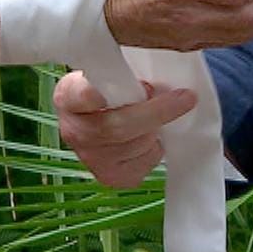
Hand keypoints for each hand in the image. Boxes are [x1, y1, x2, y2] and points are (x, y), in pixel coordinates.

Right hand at [54, 72, 195, 186]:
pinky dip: (155, 149)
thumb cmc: (107, 90)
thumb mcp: (108, 74)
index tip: (136, 85)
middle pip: (117, 127)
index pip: (83, 94)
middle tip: (184, 98)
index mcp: (68, 96)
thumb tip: (161, 84)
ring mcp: (89, 159)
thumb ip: (124, 75)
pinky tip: (147, 138)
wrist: (95, 119)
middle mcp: (73, 131)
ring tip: (152, 119)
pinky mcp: (110, 178)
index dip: (103, 92)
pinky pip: (145, 163)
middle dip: (156, 112)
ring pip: (136, 145)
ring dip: (155, 130)